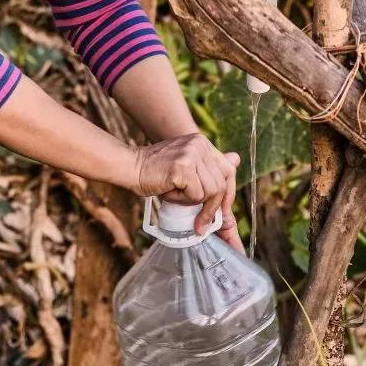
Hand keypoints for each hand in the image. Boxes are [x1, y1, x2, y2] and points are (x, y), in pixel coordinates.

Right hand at [133, 134, 243, 251]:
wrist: (129, 167)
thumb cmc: (155, 173)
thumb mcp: (186, 168)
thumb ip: (208, 167)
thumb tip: (236, 160)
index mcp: (203, 143)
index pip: (228, 171)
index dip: (227, 195)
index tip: (221, 214)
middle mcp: (200, 144)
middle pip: (221, 184)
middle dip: (213, 208)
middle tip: (201, 223)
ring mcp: (192, 154)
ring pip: (210, 192)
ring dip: (194, 202)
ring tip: (175, 196)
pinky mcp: (183, 167)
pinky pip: (196, 195)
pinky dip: (183, 201)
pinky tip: (169, 192)